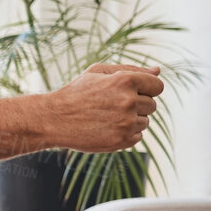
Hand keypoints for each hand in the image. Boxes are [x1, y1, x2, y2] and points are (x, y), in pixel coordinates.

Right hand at [44, 64, 164, 152]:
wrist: (52, 119)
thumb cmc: (75, 93)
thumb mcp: (98, 72)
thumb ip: (130, 69)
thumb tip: (158, 71)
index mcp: (125, 80)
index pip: (158, 86)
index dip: (145, 89)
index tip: (129, 93)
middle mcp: (128, 101)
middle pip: (152, 105)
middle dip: (136, 105)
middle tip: (111, 107)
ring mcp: (125, 122)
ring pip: (144, 122)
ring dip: (130, 121)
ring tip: (106, 119)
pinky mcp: (121, 141)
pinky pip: (137, 137)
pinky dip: (126, 134)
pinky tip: (107, 129)